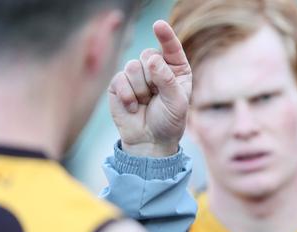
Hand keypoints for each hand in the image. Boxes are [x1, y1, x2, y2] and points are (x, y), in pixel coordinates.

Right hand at [108, 20, 191, 156]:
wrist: (150, 141)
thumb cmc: (169, 121)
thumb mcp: (176, 102)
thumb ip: (166, 80)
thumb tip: (152, 59)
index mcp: (175, 69)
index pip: (171, 48)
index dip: (165, 36)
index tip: (158, 25)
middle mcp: (156, 68)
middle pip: (148, 55)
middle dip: (152, 78)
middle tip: (156, 96)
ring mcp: (136, 75)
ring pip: (133, 66)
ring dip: (140, 89)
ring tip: (145, 103)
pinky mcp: (119, 83)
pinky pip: (120, 79)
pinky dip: (127, 95)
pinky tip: (134, 107)